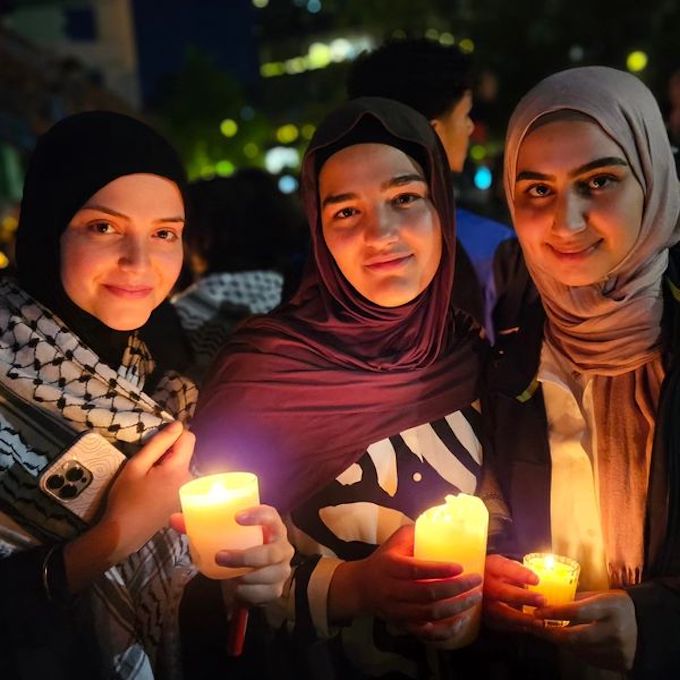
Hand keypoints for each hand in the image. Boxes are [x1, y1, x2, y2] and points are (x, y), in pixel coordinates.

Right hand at [102, 421, 194, 559]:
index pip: (189, 438)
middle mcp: (191, 479)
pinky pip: (181, 480)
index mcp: (179, 469)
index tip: (156, 447)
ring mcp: (189, 492)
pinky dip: (170, 479)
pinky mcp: (185, 501)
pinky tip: (154, 491)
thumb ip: (159, 443)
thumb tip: (178, 424)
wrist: (124, 534)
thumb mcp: (136, 466)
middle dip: (169, 454)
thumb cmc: (126, 498)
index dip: (173, 436)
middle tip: (148, 468)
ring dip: (169, 467)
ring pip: (182, 466)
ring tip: (149, 481)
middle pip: (186, 453)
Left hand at [170, 504, 293, 605]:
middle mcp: (283, 546)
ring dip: (244, 578)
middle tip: (220, 557)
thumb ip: (199, 527)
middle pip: (270, 552)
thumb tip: (174, 519)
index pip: (271, 515)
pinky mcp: (278, 589)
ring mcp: (282, 569)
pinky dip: (247, 594)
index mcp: (272, 527)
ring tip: (229, 578)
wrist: (251, 577)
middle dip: (245, 557)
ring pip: (267, 575)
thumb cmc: (238, 549)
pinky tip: (238, 590)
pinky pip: (263, 594)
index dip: (258, 514)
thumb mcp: (223, 537)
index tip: (236, 517)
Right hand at [343, 525, 482, 642]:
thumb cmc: (384, 560)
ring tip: (474, 598)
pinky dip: (445, 630)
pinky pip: (427, 633)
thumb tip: (442, 521)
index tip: (460, 566)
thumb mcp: (394, 541)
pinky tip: (461, 620)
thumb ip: (415, 532)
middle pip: (428, 593)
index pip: (416, 569)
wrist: (362, 587)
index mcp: (391, 566)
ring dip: (456, 608)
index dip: (439, 570)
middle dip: (456, 589)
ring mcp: (398, 610)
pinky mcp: (403, 625)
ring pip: (430, 614)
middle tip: (476, 582)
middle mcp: (393, 590)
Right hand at [483, 554, 544, 632]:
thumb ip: (516, 571)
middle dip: (523, 597)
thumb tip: (534, 581)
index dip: (519, 574)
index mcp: (488, 566)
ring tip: (539, 621)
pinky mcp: (481, 616)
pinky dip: (515, 627)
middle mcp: (480, 583)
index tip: (536, 580)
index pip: (502, 567)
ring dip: (521, 618)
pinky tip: (528, 627)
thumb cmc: (496, 573)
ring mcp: (479, 601)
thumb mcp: (503, 565)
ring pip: (500, 612)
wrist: (476, 584)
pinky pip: (499, 624)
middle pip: (501, 592)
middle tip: (542, 600)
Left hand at [531, 590, 637, 671]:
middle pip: (575, 636)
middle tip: (534, 626)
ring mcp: (617, 650)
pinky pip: (587, 658)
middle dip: (550, 632)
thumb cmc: (616, 605)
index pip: (577, 611)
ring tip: (547, 631)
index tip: (536, 612)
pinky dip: (573, 649)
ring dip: (560, 641)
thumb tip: (546, 601)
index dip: (554, 613)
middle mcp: (615, 630)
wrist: (646, 626)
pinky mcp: (618, 663)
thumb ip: (575, 599)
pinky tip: (567, 640)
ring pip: (578, 649)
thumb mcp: (599, 595)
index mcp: (611, 607)